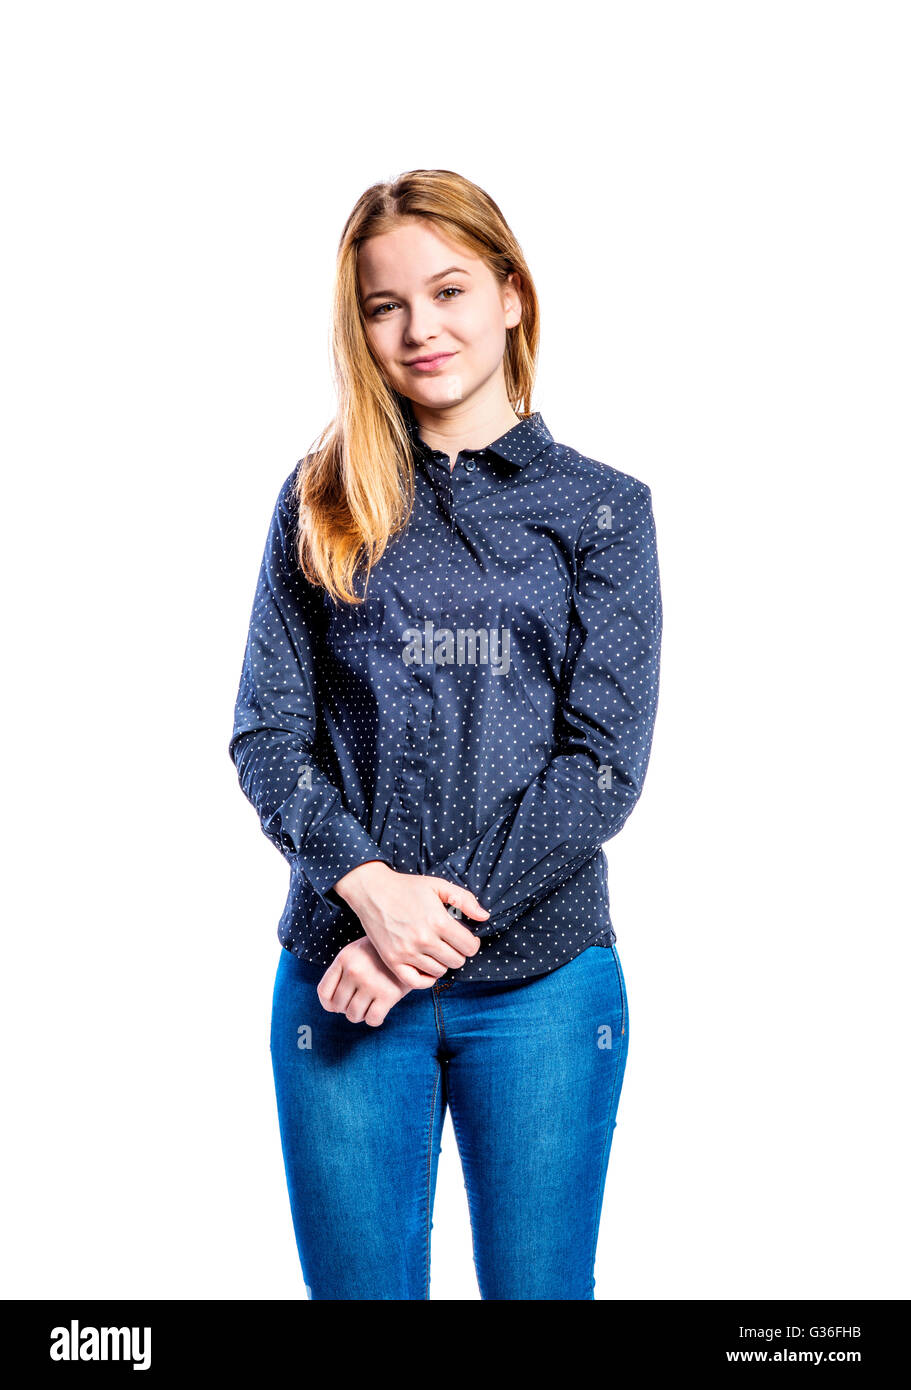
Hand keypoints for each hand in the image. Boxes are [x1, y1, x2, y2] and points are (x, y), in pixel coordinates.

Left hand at [316, 936, 433, 1025]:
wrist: (410, 946)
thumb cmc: (379, 954)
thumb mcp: (355, 953)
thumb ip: (340, 973)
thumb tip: (330, 1007)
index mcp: (344, 958)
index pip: (324, 992)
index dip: (329, 1003)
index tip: (338, 1004)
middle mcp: (355, 971)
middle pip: (338, 1006)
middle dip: (347, 1008)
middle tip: (360, 1001)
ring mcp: (371, 983)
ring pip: (353, 1015)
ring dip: (360, 1015)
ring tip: (369, 1005)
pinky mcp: (389, 994)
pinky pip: (372, 1020)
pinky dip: (374, 1020)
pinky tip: (380, 1010)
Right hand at [332, 861, 487, 987]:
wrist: (372, 891)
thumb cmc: (407, 887)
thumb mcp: (438, 885)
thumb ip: (464, 899)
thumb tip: (484, 917)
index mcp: (438, 921)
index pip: (470, 947)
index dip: (472, 943)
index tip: (465, 938)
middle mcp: (424, 939)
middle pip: (457, 961)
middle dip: (458, 952)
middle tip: (450, 943)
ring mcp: (407, 952)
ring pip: (439, 972)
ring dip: (442, 963)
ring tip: (436, 950)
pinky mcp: (392, 961)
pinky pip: (417, 983)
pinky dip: (426, 978)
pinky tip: (426, 966)